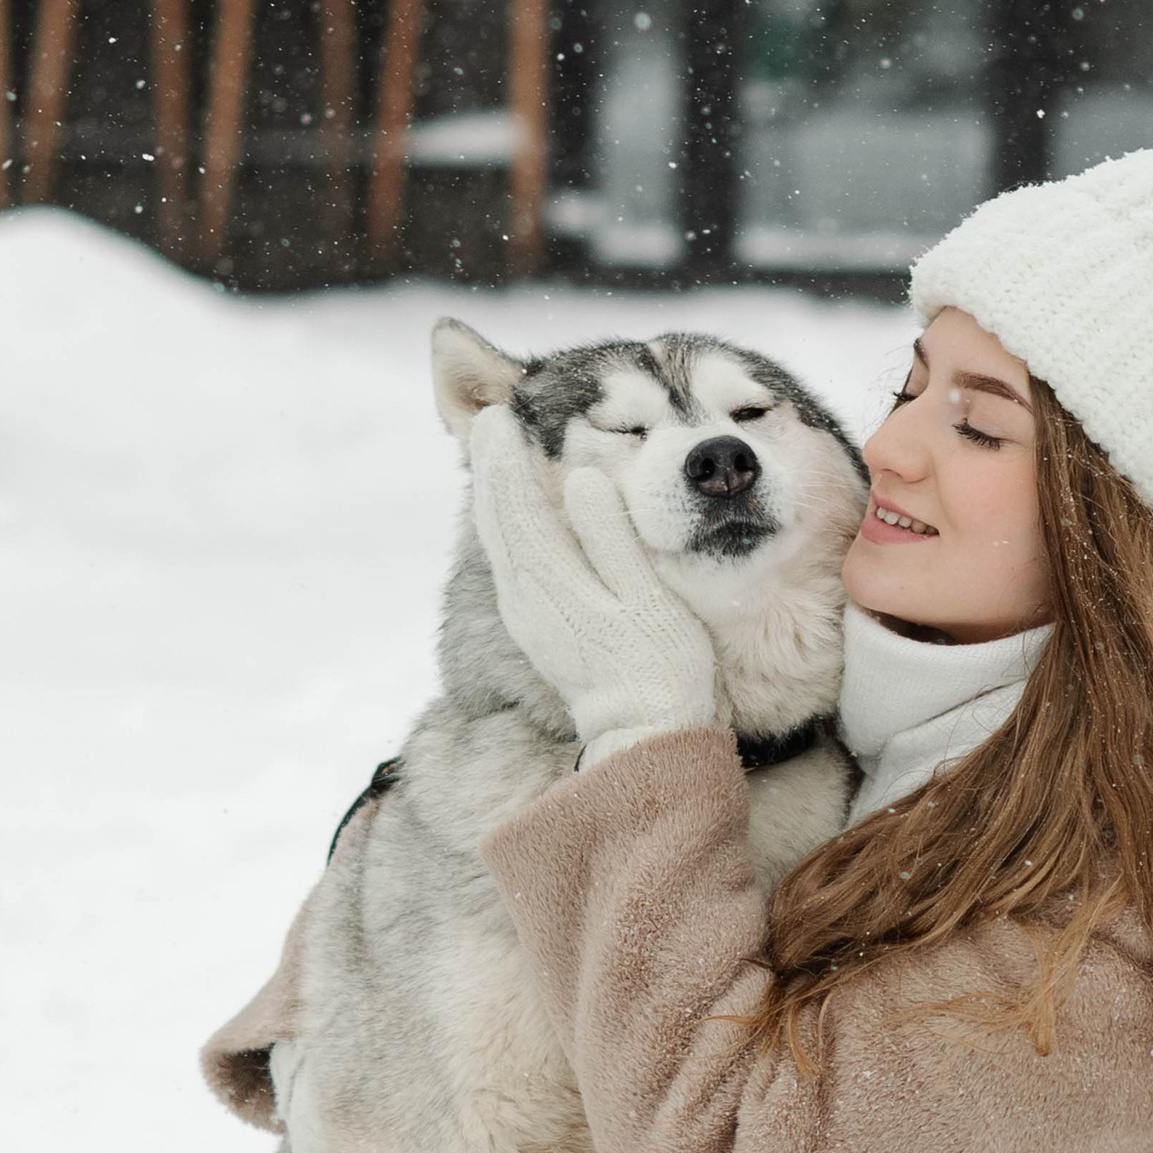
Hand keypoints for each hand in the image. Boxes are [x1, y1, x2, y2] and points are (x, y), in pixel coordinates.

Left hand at [469, 406, 719, 764]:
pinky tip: (513, 511)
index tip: (503, 415)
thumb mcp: (647, 599)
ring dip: (494, 492)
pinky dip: (505, 523)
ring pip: (497, 540)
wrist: (644, 737)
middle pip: (497, 519)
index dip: (507, 458)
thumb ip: (611, 537)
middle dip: (492, 465)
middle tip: (490, 417)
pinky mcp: (535, 625)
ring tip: (493, 451)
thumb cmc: (661, 668)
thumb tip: (583, 479)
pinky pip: (508, 559)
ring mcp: (525, 614)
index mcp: (551, 584)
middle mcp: (525, 598)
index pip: (517, 506)